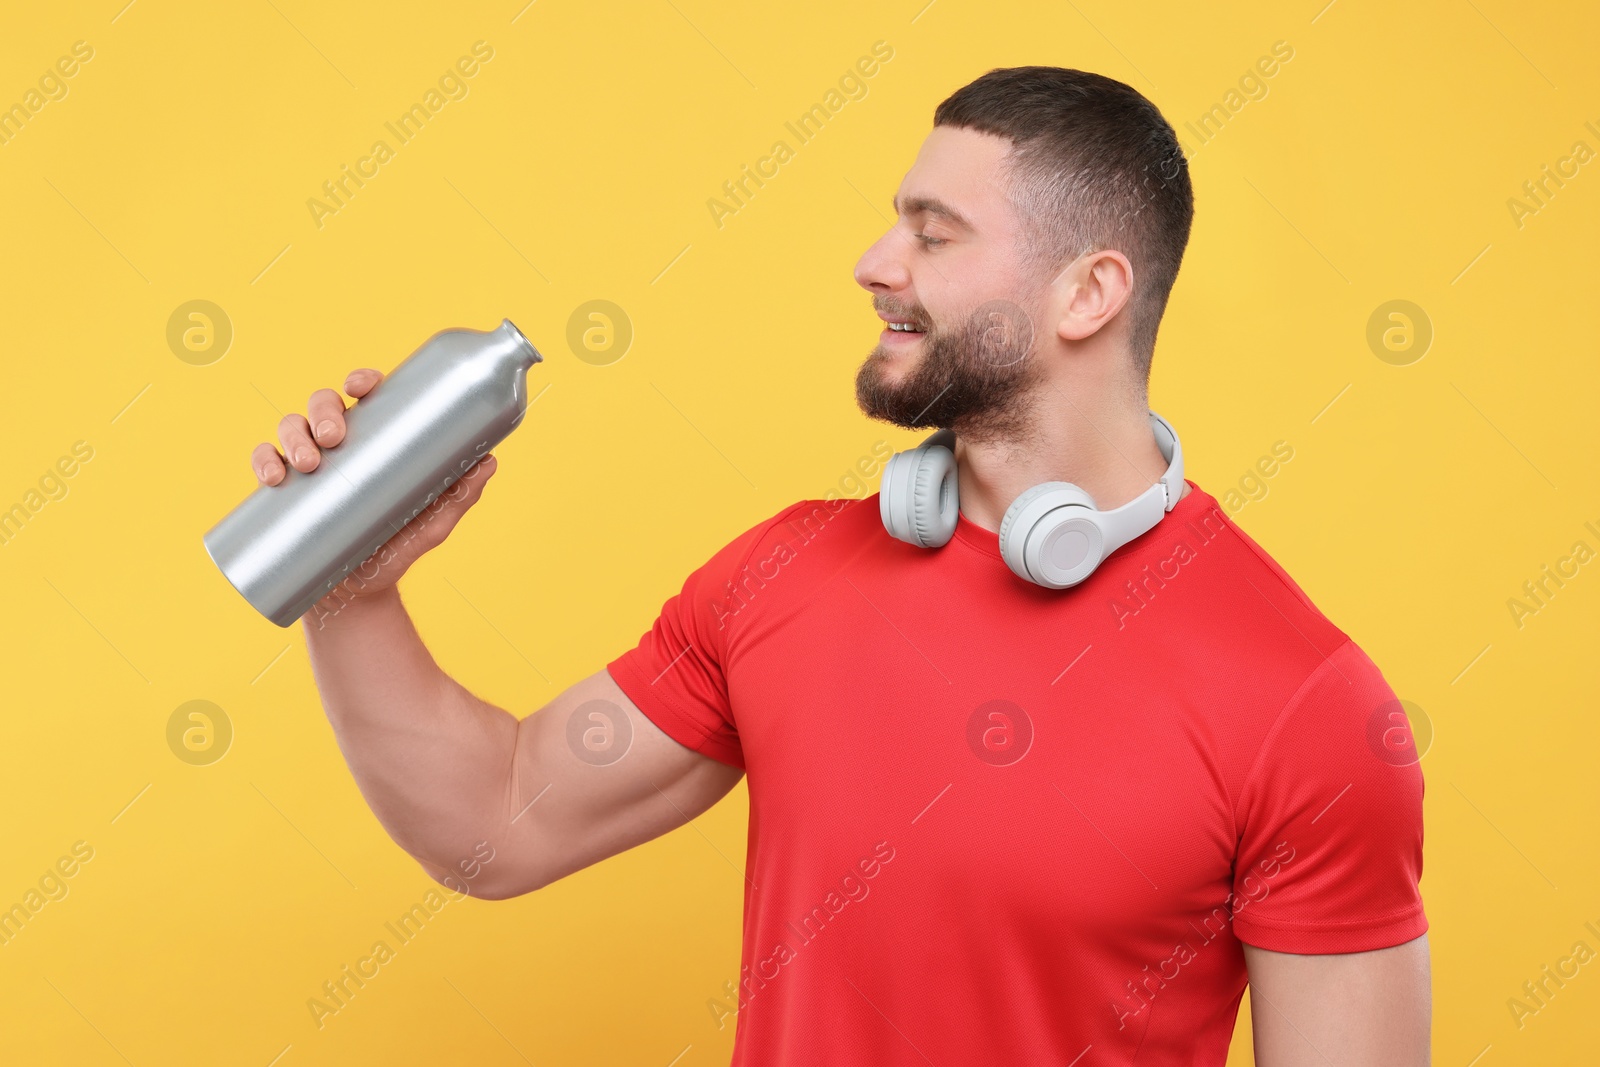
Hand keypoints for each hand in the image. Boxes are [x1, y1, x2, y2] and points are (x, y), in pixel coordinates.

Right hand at [247, 368, 500, 618]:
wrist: (360, 596)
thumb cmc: (397, 548)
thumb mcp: (433, 522)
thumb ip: (459, 494)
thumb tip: (489, 462)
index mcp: (375, 440)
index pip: (365, 397)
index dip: (360, 380)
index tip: (361, 386)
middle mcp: (338, 447)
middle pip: (321, 404)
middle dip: (322, 410)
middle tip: (334, 437)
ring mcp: (308, 467)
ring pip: (290, 427)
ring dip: (293, 435)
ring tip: (309, 464)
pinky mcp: (283, 494)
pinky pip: (265, 464)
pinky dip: (264, 462)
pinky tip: (275, 477)